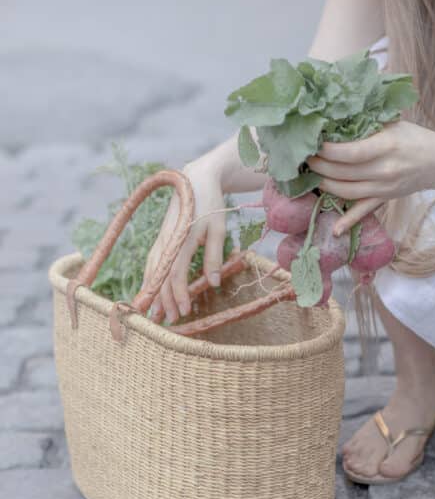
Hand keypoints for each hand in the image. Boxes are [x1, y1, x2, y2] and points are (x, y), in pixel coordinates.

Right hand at [142, 156, 227, 323]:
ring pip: (153, 269)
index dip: (179, 294)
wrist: (196, 178)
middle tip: (172, 320)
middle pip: (161, 275)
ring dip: (154, 292)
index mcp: (182, 238)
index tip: (185, 311)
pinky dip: (151, 278)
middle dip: (164, 299)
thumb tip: (213, 284)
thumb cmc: (211, 204)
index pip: (176, 273)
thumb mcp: (219, 229)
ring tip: (157, 312)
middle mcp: (166, 239)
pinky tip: (151, 291)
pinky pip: (152, 261)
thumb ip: (215, 257)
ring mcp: (160, 238)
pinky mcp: (160, 237)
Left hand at [306, 120, 434, 235]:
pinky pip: (364, 211)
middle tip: (305, 157)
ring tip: (312, 174)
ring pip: (347, 192)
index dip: (327, 151)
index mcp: (386, 147)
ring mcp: (384, 188)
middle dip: (319, 165)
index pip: (349, 153)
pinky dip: (349, 221)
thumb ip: (366, 124)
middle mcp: (384, 171)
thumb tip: (333, 120)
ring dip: (325, 184)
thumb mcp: (392, 124)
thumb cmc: (413, 138)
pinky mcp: (385, 199)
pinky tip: (335, 228)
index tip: (313, 143)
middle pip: (343, 173)